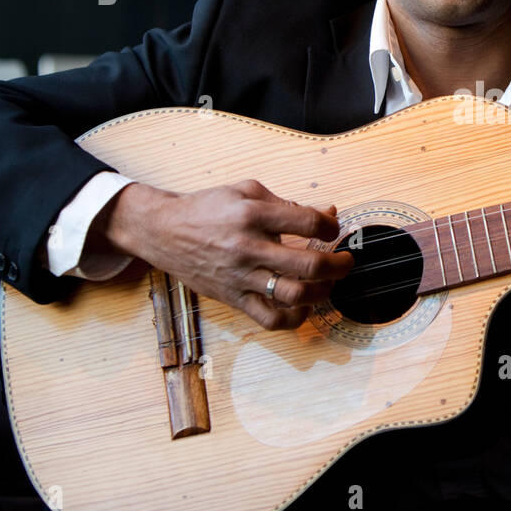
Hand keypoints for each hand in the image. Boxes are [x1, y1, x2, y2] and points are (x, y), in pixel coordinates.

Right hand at [90, 178, 353, 329]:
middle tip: (346, 262)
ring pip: (293, 295)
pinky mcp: (233, 298)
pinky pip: (269, 319)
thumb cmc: (208, 208)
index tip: (333, 230)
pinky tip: (304, 307)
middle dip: (338, 265)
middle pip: (308, 266)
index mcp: (253, 215)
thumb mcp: (247, 191)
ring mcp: (240, 277)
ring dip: (322, 292)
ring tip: (329, 283)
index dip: (330, 228)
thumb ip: (288, 203)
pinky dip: (294, 319)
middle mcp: (248, 248)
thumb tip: (328, 213)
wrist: (163, 231)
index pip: (307, 224)